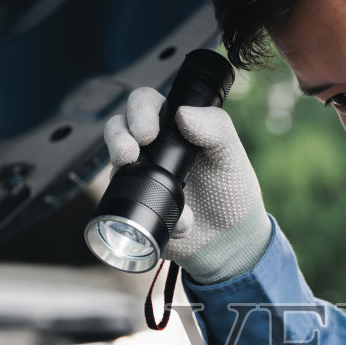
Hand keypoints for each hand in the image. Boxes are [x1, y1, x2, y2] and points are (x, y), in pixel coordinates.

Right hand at [103, 87, 271, 283]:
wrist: (227, 241)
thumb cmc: (232, 192)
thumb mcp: (231, 157)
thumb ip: (216, 129)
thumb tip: (182, 114)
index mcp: (175, 127)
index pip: (146, 103)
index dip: (139, 110)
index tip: (148, 132)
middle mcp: (152, 147)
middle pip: (119, 126)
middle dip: (117, 135)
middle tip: (129, 153)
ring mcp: (139, 174)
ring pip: (113, 159)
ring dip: (118, 164)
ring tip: (129, 169)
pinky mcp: (134, 204)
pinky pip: (124, 201)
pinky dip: (146, 208)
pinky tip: (179, 220)